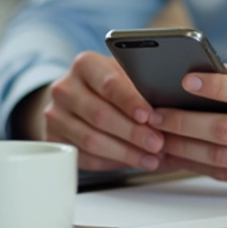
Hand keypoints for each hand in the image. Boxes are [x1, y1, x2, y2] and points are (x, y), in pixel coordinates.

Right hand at [42, 52, 164, 171]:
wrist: (79, 96)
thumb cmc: (112, 85)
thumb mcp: (126, 75)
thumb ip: (143, 84)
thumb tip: (172, 103)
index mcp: (85, 64)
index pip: (109, 84)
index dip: (131, 102)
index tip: (149, 116)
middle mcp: (64, 88)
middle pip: (100, 115)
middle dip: (133, 133)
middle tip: (157, 143)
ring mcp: (55, 115)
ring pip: (91, 140)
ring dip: (125, 152)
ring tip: (150, 158)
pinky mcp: (53, 139)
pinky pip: (83, 156)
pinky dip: (111, 162)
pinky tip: (131, 162)